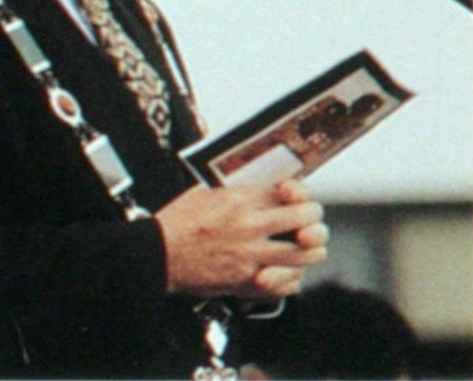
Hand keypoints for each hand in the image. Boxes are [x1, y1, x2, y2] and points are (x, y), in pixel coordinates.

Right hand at [154, 178, 327, 300]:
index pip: (289, 192)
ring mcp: (251, 257)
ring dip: (311, 249)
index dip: (300, 194)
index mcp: (239, 200)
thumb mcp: (205, 191)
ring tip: (309, 246)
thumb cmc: (178, 222)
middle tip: (311, 220)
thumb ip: (235, 190)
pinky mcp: (247, 283)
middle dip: (313, 218)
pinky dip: (293, 277)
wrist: (159, 256)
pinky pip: (287, 282)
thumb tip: (260, 188)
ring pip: (304, 254)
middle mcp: (249, 227)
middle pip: (305, 219)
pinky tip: (288, 270)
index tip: (299, 197)